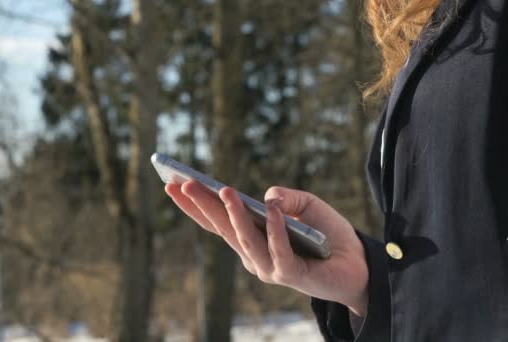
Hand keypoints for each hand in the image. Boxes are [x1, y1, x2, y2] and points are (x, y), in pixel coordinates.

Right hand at [165, 181, 368, 316]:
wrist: (360, 264)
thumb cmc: (328, 235)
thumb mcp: (307, 205)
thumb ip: (286, 198)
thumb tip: (267, 199)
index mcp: (252, 239)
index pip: (217, 221)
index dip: (195, 204)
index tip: (173, 183)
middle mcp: (253, 256)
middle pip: (222, 229)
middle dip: (201, 205)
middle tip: (182, 183)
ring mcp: (269, 268)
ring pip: (245, 240)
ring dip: (233, 215)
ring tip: (224, 190)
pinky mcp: (290, 275)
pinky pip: (279, 250)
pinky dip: (274, 230)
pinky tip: (270, 210)